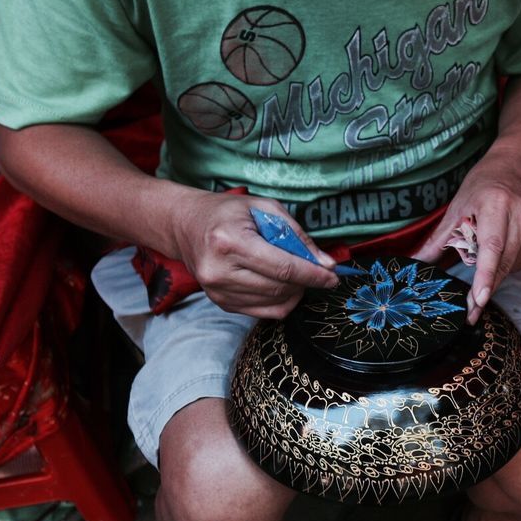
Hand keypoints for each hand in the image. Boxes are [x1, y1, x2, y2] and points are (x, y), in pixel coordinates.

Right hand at [170, 191, 337, 318]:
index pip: (283, 267)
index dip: (313, 275)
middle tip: (315, 268)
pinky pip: (264, 312)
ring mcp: (217, 292)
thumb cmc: (228, 213)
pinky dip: (280, 300)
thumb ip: (297, 236)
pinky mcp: (220, 303)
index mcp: (230, 242)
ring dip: (294, 290)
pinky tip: (280, 284)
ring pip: (275, 303)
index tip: (333, 276)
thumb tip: (326, 264)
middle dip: (306, 281)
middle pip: (280, 287)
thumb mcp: (265, 209)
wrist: (186, 226)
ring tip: (293, 272)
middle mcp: (220, 271)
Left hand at [413, 150, 520, 323]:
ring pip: (513, 266)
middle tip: (471, 310)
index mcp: (496, 204)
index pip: (491, 247)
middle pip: (503, 263)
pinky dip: (510, 262)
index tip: (479, 300)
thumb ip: (439, 239)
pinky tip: (505, 246)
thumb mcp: (457, 207)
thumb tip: (416, 263)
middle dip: (485, 288)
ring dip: (497, 271)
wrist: (519, 166)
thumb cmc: (484, 185)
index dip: (485, 276)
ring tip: (488, 249)